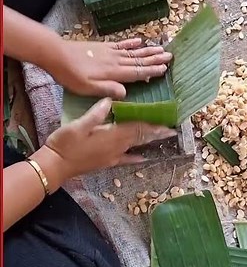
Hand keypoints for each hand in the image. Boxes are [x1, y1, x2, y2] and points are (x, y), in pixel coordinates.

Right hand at [32, 98, 175, 185]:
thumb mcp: (78, 125)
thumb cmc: (65, 143)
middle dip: (156, 133)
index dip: (153, 124)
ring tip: (161, 138)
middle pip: (140, 138)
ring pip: (135, 147)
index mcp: (111, 135)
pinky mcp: (106, 163)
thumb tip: (111, 99)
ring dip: (148, 142)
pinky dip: (135, 157)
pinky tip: (143, 158)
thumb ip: (96, 113)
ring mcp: (112, 157)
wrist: (55, 166)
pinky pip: (125, 159)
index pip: (137, 127)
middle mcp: (116, 147)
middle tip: (171, 130)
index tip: (167, 122)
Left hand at [51, 37, 171, 98]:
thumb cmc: (71, 75)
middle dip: (155, 59)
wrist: (58, 55)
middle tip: (170, 56)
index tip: (165, 69)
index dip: (151, 71)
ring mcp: (109, 52)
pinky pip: (121, 44)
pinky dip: (131, 43)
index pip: (137, 72)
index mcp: (114, 72)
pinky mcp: (103, 47)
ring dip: (147, 51)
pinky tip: (139, 40)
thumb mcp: (88, 88)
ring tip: (161, 48)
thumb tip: (126, 93)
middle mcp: (115, 60)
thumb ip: (108, 89)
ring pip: (133, 52)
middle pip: (139, 60)